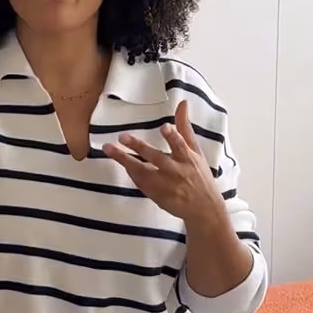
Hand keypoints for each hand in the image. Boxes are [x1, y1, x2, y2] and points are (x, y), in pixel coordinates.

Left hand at [103, 99, 223, 225]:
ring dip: (125, 160)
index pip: (180, 145)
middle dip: (139, 147)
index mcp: (188, 158)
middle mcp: (176, 171)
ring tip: (109, 149)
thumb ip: (185, 127)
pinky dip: (130, 172)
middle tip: (123, 137)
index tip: (164, 127)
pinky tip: (120, 162)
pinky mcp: (156, 195)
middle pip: (156, 157)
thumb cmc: (199, 175)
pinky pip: (140, 182)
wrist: (203, 208)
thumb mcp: (196, 151)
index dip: (172, 136)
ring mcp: (164, 185)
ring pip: (142, 171)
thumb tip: (182, 103)